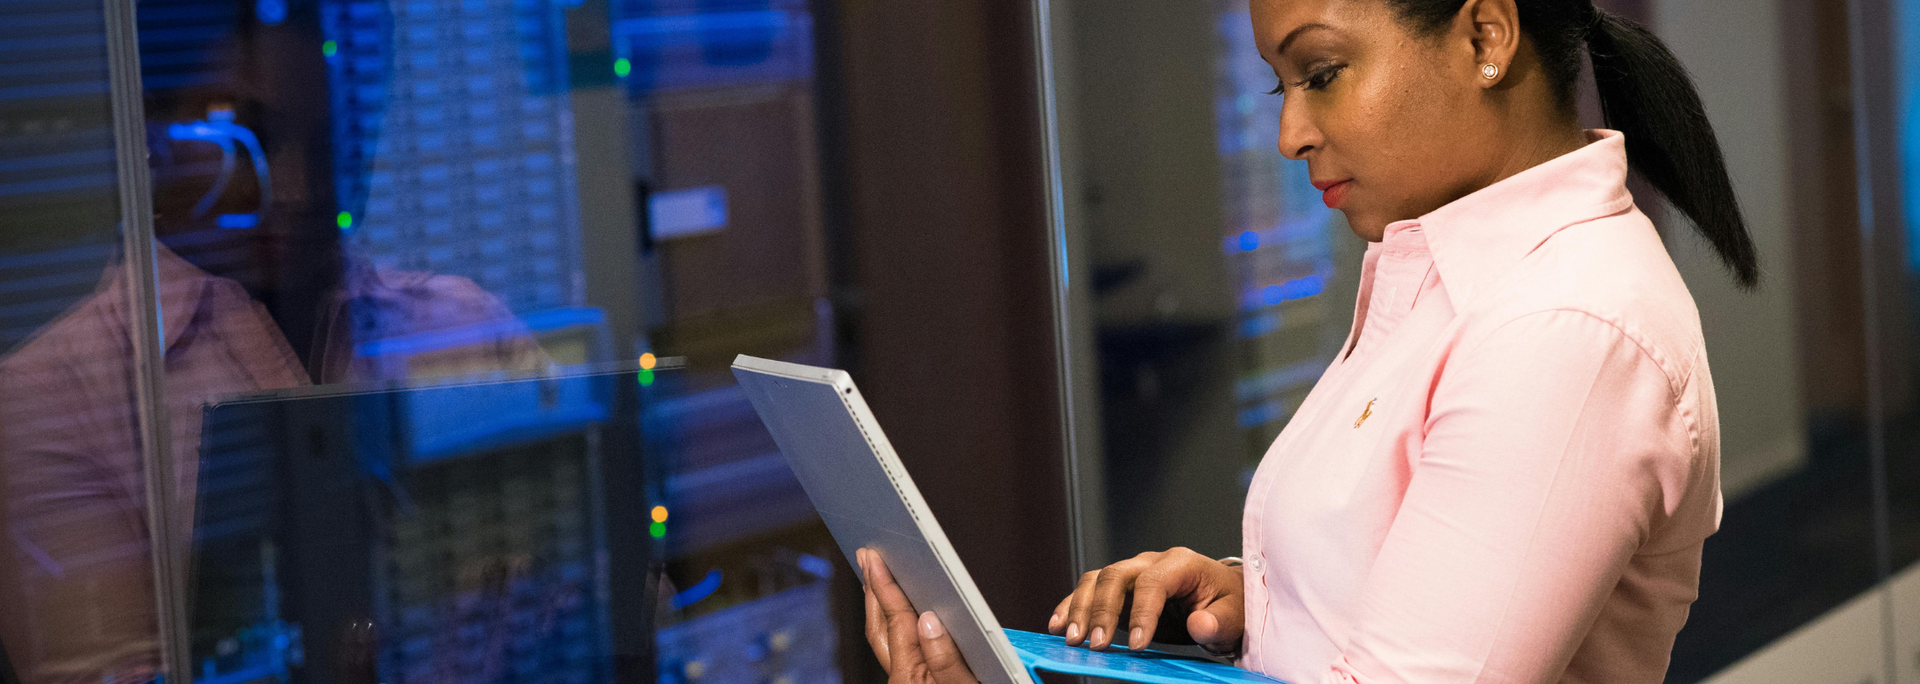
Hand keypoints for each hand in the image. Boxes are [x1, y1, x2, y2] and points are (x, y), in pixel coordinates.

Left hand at [858, 548, 979, 683]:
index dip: (884, 587)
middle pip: (880, 627)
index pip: (895, 622)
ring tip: (874, 576)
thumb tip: (930, 621)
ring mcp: (906, 680)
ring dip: (879, 603)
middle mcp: (901, 678)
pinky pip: (898, 644)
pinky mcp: (915, 681)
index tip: (874, 559)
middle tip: (866, 557)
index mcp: (909, 677)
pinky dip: (895, 619)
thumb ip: (946, 660)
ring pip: (885, 635)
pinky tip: (901, 609)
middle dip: (873, 589)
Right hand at [1048, 547, 1243, 652]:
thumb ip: (1218, 621)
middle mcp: (1151, 562)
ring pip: (1096, 580)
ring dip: (1080, 609)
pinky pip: (1090, 590)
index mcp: (1181, 564)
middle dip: (1101, 610)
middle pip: (1116, 576)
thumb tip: (1200, 624)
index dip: (1142, 613)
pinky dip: (1071, 606)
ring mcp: (1133, 573)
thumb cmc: (1230, 605)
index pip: (1153, 582)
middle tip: (1094, 644)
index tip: (1137, 645)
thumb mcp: (1235, 617)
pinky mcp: (1120, 590)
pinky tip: (1057, 625)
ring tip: (1071, 638)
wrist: (1224, 599)